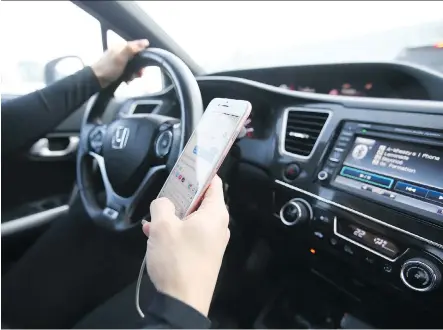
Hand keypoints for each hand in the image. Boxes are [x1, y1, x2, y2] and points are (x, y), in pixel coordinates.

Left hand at [91, 39, 148, 87]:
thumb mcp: (121, 57)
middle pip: (136, 57)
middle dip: (139, 67)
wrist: (96, 79)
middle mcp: (121, 52)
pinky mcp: (118, 68)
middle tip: (139, 74)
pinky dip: (129, 75)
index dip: (143, 55)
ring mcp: (119, 60)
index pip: (137, 46)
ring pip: (133, 65)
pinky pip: (128, 70)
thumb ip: (132, 49)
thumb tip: (145, 42)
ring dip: (135, 73)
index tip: (144, 65)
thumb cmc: (109, 68)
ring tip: (132, 78)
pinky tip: (128, 80)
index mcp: (121, 46)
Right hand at [142, 176, 229, 316]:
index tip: (187, 166)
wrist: (183, 302)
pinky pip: (190, 234)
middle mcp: (218, 226)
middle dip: (180, 197)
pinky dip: (175, 231)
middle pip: (201, 200)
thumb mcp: (162, 227)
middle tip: (165, 196)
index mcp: (215, 214)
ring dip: (173, 216)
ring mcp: (212, 241)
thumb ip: (162, 205)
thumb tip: (163, 202)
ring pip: (192, 219)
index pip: (214, 182)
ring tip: (154, 220)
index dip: (201, 171)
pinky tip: (155, 235)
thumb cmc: (177, 261)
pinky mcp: (204, 254)